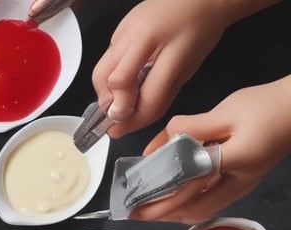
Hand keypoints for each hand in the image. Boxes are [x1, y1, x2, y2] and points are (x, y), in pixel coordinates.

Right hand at [91, 0, 230, 135]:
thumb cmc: (198, 30)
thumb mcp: (186, 69)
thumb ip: (159, 97)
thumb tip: (131, 121)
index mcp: (173, 50)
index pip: (148, 95)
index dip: (133, 118)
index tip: (122, 129)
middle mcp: (145, 37)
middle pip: (115, 82)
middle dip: (115, 105)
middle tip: (121, 114)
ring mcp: (128, 30)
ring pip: (101, 72)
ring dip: (106, 92)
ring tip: (119, 98)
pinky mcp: (118, 29)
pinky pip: (105, 60)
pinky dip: (109, 75)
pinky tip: (124, 76)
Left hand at [131, 78, 290, 222]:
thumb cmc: (268, 107)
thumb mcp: (227, 111)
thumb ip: (191, 128)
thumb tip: (160, 144)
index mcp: (236, 162)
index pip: (190, 185)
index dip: (160, 196)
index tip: (136, 200)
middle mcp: (238, 183)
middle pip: (193, 210)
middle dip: (161, 214)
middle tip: (135, 212)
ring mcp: (240, 187)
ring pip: (200, 211)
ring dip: (172, 213)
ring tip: (148, 207)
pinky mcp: (239, 184)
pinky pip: (208, 202)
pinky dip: (186, 204)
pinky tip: (171, 196)